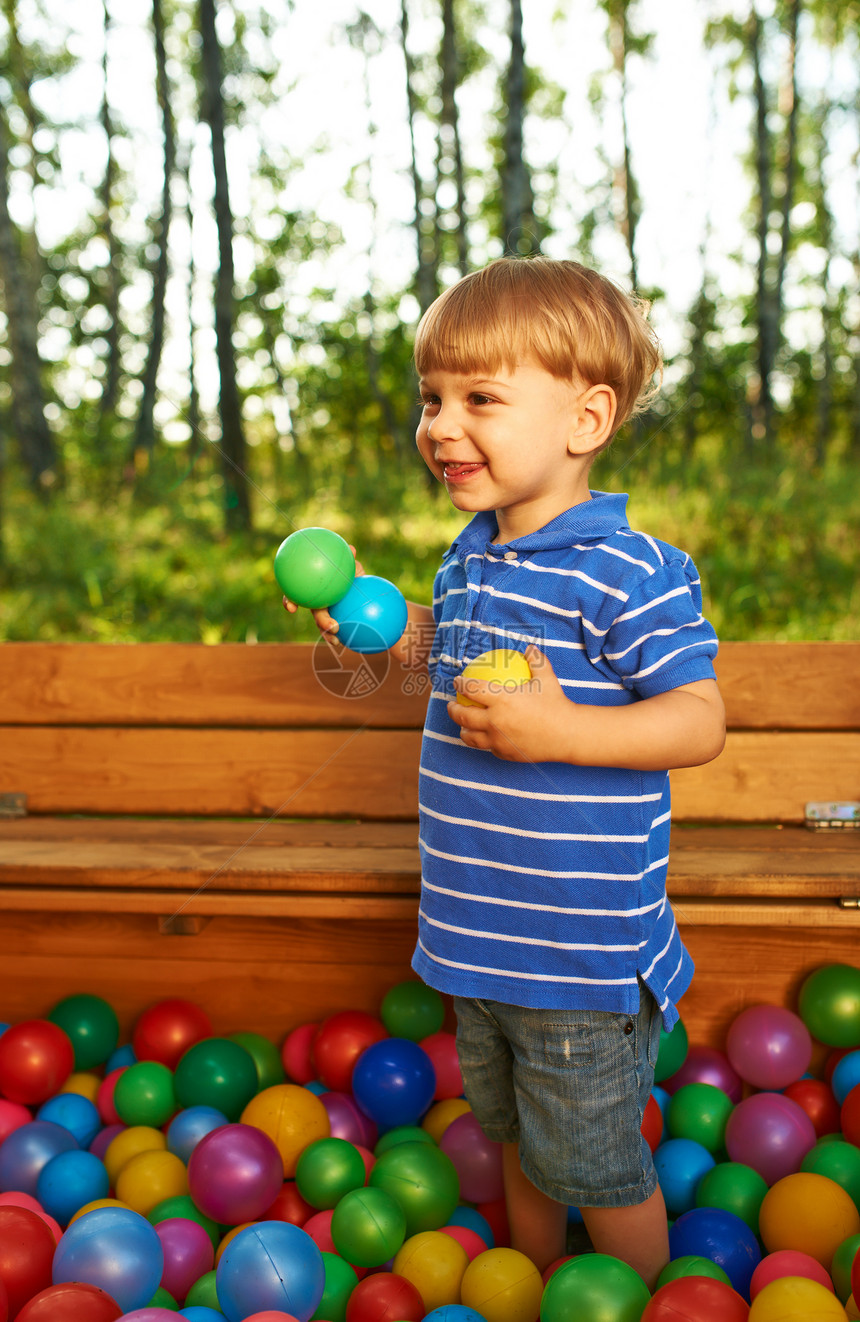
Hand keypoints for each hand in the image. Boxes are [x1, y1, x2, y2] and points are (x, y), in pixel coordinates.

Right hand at [282, 546, 363, 638]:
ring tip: (338, 643)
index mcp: (317, 593)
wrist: (362, 588)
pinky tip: (357, 641)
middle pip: (317, 616)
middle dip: (322, 624)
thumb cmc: (353, 574)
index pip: (298, 597)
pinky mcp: (341, 623)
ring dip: (330, 636)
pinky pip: (345, 631)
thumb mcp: (353, 567)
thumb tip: (352, 549)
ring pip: (327, 629)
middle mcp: (320, 606)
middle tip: (333, 626)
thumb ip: (349, 560)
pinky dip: (349, 636)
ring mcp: (330, 616)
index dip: (290, 602)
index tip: (291, 608)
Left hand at [447, 646, 572, 761]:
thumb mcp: (547, 678)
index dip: (460, 683)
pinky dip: (484, 741)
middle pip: (462, 716)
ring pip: (470, 737)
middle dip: (452, 709)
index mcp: (501, 700)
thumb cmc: (556, 704)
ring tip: (463, 725)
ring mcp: (497, 740)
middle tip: (452, 704)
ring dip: (463, 729)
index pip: (471, 689)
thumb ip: (536, 661)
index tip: (457, 680)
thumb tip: (529, 648)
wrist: (568, 735)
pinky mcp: (504, 754)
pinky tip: (487, 737)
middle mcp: (494, 721)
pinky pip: (488, 747)